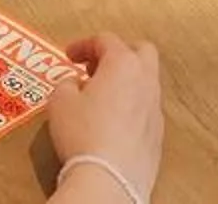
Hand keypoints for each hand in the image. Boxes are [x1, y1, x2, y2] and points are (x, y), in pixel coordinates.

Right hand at [50, 33, 162, 194]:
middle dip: (117, 53)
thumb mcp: (60, 101)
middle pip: (140, 51)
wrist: (109, 178)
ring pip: (146, 80)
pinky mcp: (158, 132)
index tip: (70, 55)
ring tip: (101, 97)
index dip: (84, 45)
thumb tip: (74, 84)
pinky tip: (113, 121)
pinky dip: (131, 105)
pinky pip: (146, 108)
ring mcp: (155, 107)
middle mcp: (146, 81)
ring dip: (125, 80)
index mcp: (123, 64)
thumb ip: (66, 83)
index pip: (106, 40)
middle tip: (94, 68)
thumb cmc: (84, 136)